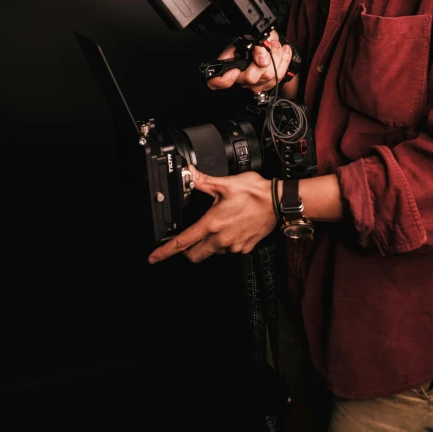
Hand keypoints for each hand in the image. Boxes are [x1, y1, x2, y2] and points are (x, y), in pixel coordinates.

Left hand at [148, 164, 276, 263]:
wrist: (278, 202)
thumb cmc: (255, 192)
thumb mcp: (225, 184)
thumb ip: (203, 181)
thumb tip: (189, 173)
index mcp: (212, 223)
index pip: (182, 242)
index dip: (165, 251)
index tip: (154, 257)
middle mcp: (221, 238)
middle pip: (194, 255)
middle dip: (187, 250)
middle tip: (188, 240)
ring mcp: (233, 246)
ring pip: (212, 252)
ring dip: (209, 244)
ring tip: (218, 226)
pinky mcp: (244, 248)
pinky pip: (229, 250)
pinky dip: (226, 242)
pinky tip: (232, 228)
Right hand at [206, 29, 291, 93]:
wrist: (265, 44)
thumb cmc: (253, 41)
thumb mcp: (249, 35)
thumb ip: (253, 40)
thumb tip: (261, 50)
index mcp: (229, 66)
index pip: (216, 83)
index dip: (224, 80)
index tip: (234, 71)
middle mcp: (240, 78)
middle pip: (251, 78)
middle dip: (263, 58)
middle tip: (268, 46)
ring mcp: (254, 84)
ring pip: (268, 77)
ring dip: (277, 56)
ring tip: (276, 45)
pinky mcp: (268, 85)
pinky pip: (280, 76)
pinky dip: (285, 60)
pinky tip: (285, 50)